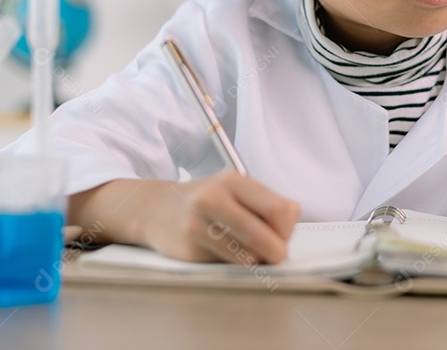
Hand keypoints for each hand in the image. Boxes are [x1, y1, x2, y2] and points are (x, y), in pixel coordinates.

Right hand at [144, 171, 300, 263]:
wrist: (156, 209)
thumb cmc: (205, 202)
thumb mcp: (234, 190)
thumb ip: (265, 204)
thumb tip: (290, 225)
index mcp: (233, 180)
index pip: (278, 209)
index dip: (287, 229)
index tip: (284, 236)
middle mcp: (213, 198)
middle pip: (263, 235)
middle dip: (276, 251)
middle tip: (276, 255)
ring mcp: (198, 224)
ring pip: (247, 256)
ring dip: (255, 261)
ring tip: (248, 252)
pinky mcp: (188, 248)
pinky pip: (226, 266)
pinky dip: (234, 265)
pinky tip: (226, 253)